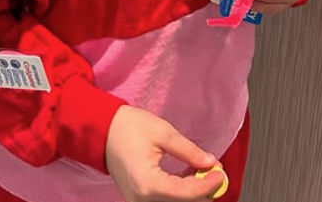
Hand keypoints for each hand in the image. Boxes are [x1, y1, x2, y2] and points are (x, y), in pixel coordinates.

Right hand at [105, 106, 225, 200]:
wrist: (100, 130)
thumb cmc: (126, 127)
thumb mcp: (162, 132)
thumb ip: (188, 151)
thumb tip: (210, 163)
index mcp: (148, 184)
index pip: (187, 194)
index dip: (208, 184)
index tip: (221, 173)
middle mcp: (143, 200)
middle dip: (204, 191)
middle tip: (215, 172)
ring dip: (193, 194)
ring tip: (202, 172)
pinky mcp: (139, 201)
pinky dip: (181, 194)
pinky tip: (188, 178)